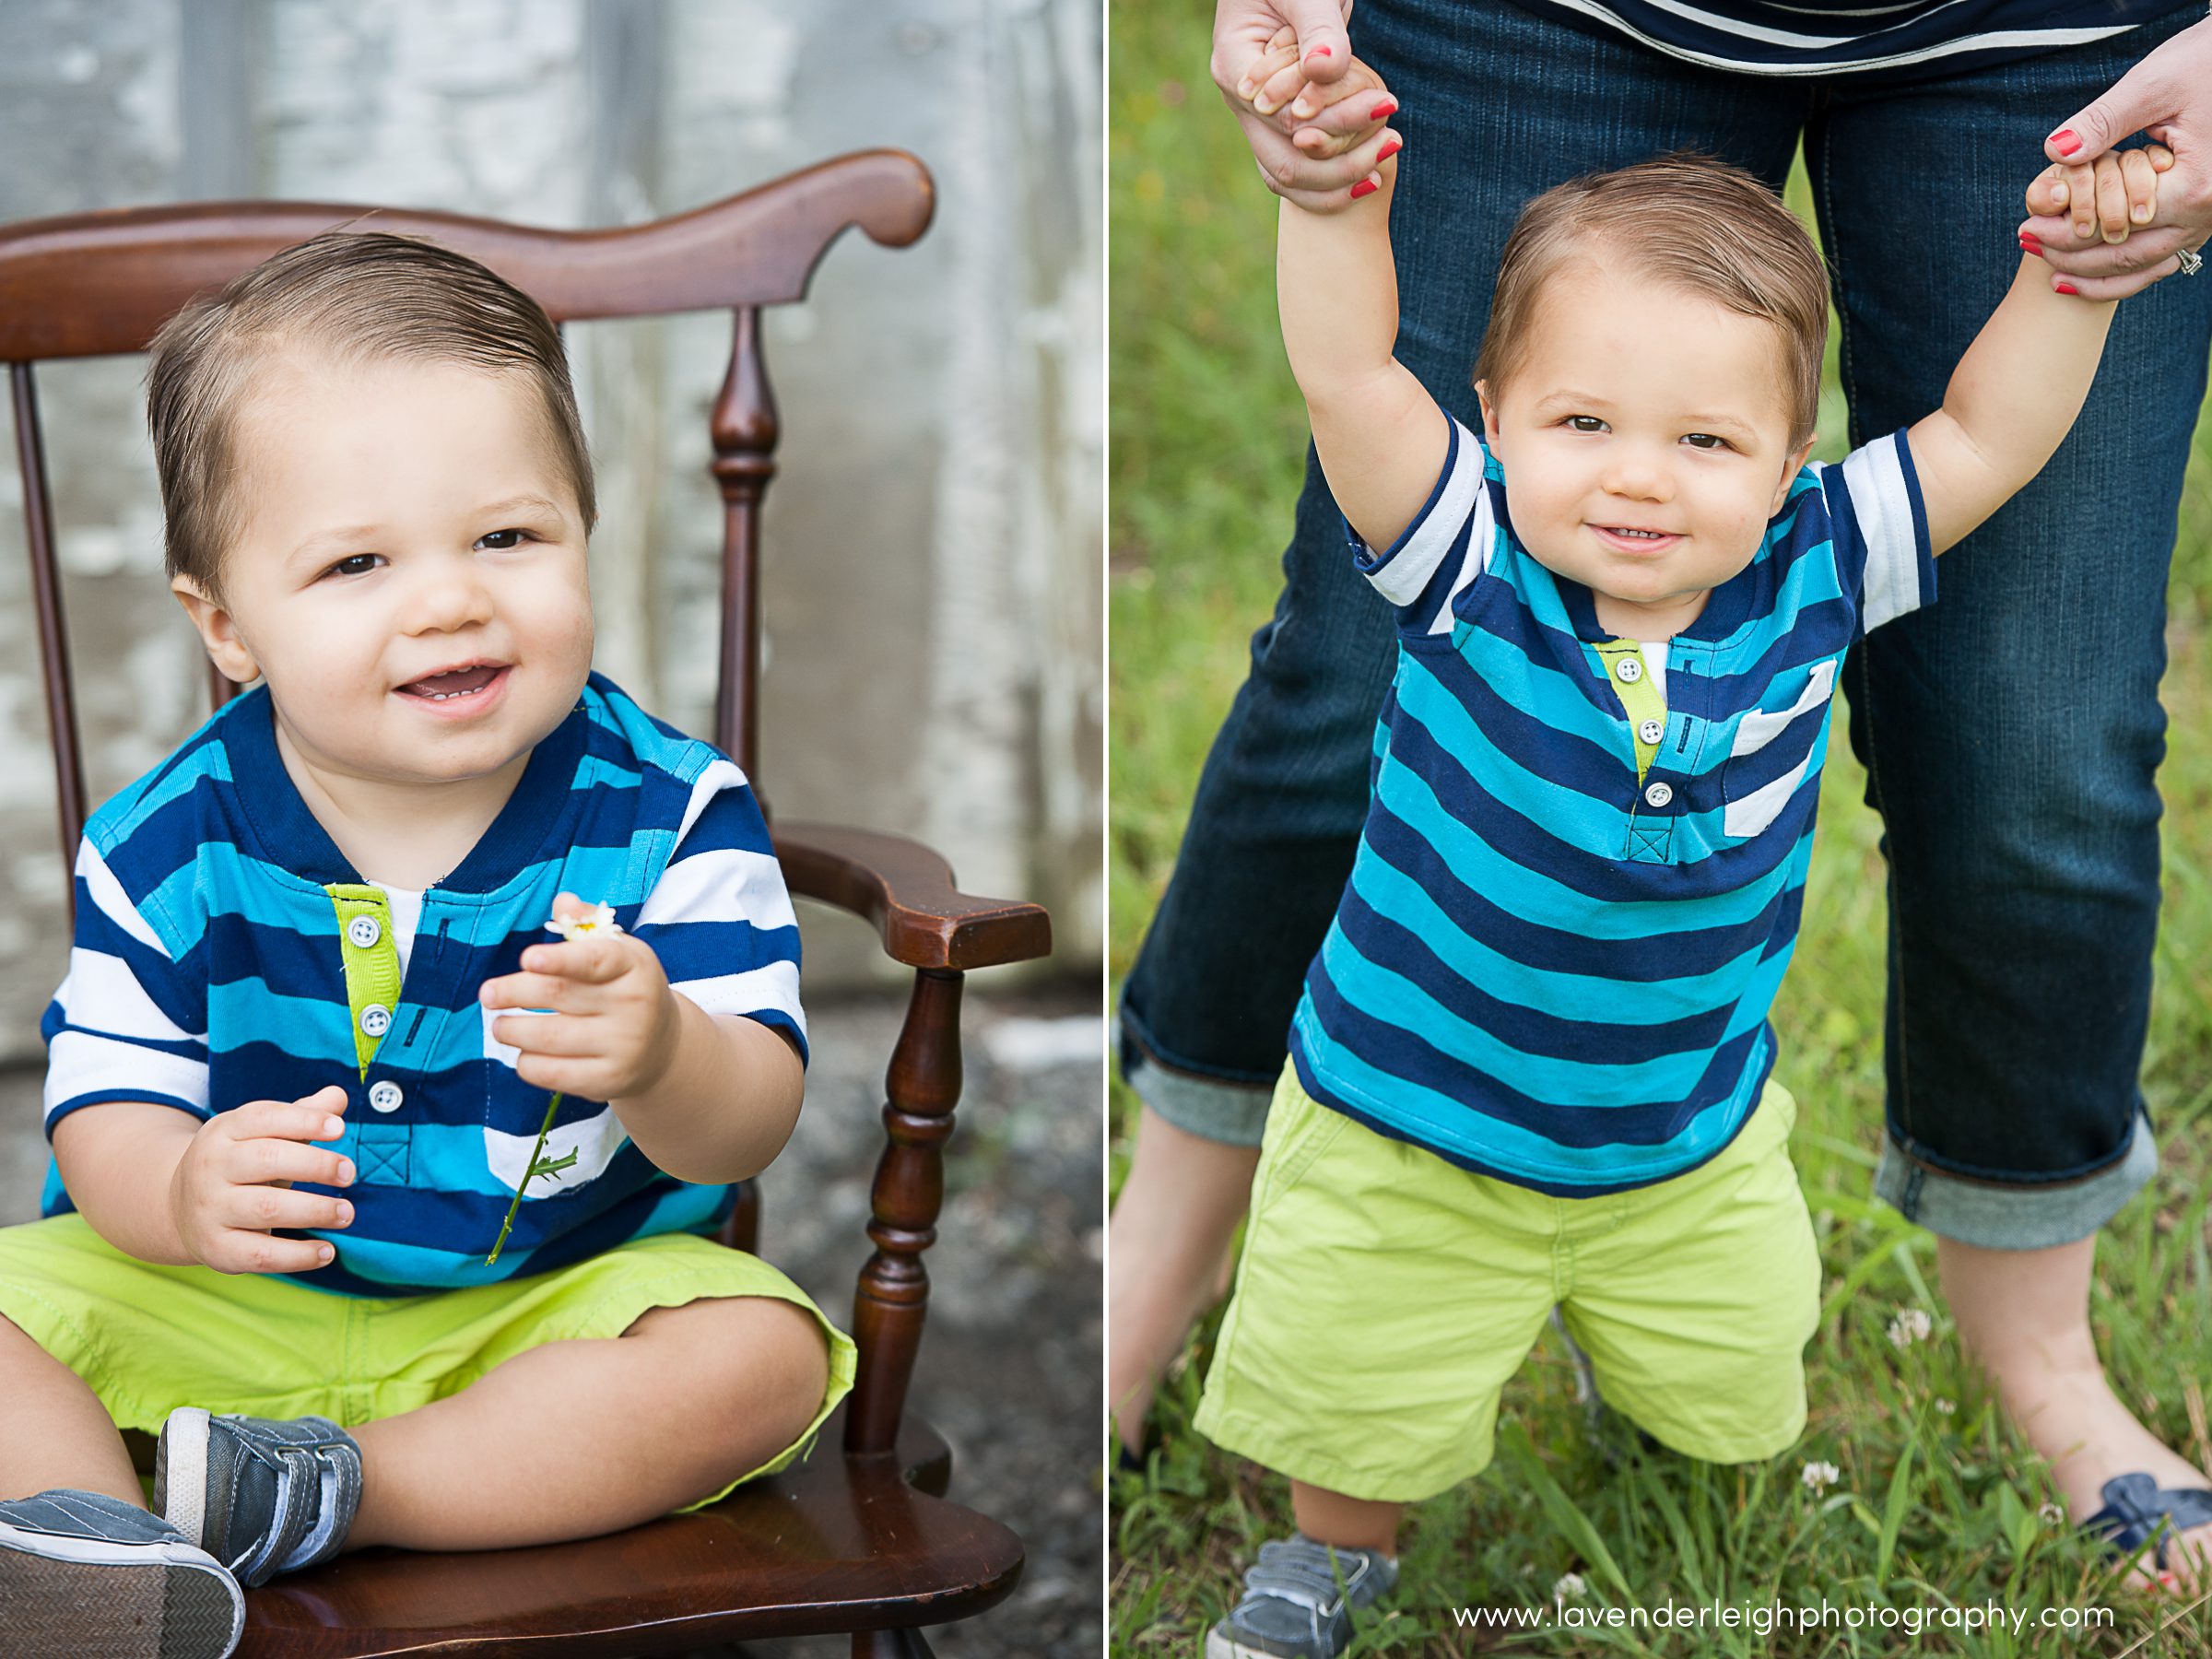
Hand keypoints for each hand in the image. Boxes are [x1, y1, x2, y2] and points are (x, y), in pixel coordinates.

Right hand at [169, 1085, 353, 1274]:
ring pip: (266, 1208)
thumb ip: (301, 1115)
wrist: (178, 1209)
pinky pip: (260, 1254)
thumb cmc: (240, 1164)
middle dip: (315, 1165)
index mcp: (224, 1131)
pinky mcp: (217, 1249)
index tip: (339, 1128)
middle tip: (350, 1173)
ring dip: (314, 1210)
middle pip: (267, 1159)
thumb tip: (338, 1096)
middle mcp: (211, 1167)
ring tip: (347, 1213)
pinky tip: (327, 1252)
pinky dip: (297, 1256)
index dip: (304, 1120)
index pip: (264, 1117)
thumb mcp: (262, 1134)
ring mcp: (210, 1210)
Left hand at [478, 891, 677, 1102]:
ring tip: (501, 1026)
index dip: (560, 958)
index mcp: (635, 965)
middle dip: (514, 992)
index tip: (527, 958)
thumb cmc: (625, 989)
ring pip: (549, 1036)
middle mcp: (635, 1005)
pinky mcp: (609, 1080)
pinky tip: (524, 1052)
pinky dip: (527, 1062)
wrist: (662, 1048)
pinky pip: (552, 1072)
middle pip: (559, 995)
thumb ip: (586, 926)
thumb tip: (563, 902)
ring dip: (512, 1030)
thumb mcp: (617, 953)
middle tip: (488, 995)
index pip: (596, 959)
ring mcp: (624, 1046)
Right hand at [1213, 0, 1394, 208]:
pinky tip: (1369, 174)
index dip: (1334, 120)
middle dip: (1341, 161)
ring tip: (1387, 156)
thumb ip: (1317, 32)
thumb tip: (1323, 71)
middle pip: (1284, 160)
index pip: (1285, 117)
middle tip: (1393, 140)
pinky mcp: (1278, 122)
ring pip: (1289, 174)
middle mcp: (1243, 101)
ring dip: (1339, 177)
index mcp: (1235, 67)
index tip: (1385, 104)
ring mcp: (1257, 117)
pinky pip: (1299, 165)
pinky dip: (1332, 176)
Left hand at [2022, 16, 2211, 296]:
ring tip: (2049, 272)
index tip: (2025, 229)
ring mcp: (2206, 221)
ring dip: (2093, 274)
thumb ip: (2103, 122)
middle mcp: (2205, 213)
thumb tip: (2057, 152)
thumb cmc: (2202, 65)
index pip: (2114, 224)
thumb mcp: (2152, 87)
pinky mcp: (2201, 218)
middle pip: (2125, 254)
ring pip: (2143, 267)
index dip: (2064, 231)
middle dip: (2071, 255)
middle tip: (2027, 244)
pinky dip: (2122, 275)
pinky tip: (2086, 276)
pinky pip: (2160, 262)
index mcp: (2193, 185)